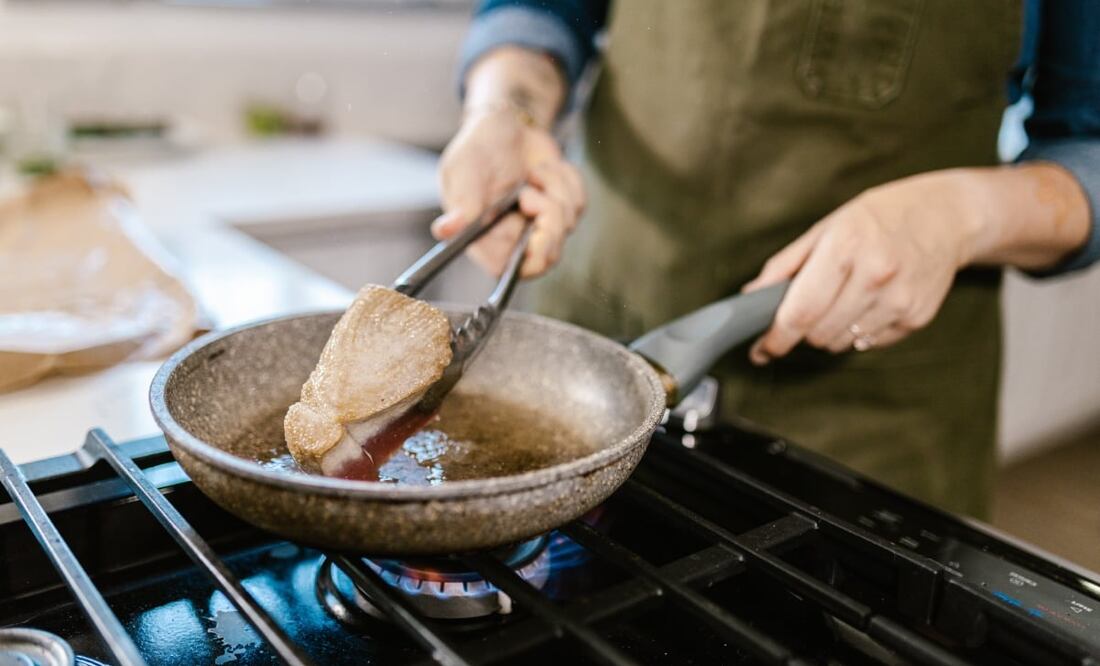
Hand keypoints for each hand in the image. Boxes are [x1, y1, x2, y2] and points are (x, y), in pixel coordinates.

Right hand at [433, 105, 584, 277]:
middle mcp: (513, 239)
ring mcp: (540, 226)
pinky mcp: (562, 209)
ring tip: (531, 173)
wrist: (505, 125)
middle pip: (546, 257)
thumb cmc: (477, 150)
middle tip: (531, 195)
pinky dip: (565, 179)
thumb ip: (462, 202)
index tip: (535, 234)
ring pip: (566, 224)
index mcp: (484, 239)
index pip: (509, 271)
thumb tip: (445, 231)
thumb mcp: (463, 170)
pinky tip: (546, 168)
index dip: (528, 260)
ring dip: (553, 189)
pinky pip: (579, 203)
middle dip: (548, 223)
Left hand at [742, 170, 982, 363]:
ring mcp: (900, 300)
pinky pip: (868, 343)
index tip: (762, 349)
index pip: (801, 311)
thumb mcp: (827, 227)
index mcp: (846, 246)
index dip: (776, 337)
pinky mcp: (917, 318)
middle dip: (802, 330)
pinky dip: (857, 332)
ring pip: (841, 343)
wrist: (947, 216)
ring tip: (842, 299)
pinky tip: (869, 302)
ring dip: (829, 332)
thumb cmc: (878, 218)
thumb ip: (786, 265)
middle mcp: (876, 275)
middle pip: (818, 333)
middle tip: (804, 311)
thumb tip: (752, 299)